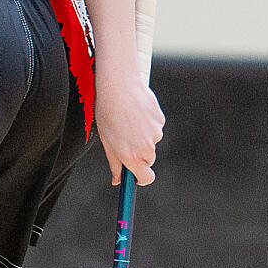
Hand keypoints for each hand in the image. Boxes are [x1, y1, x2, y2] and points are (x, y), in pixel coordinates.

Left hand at [95, 72, 162, 186]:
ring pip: (151, 142)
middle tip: (124, 139)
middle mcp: (146, 147)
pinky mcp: (160, 120)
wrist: (118, 86)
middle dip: (139, 154)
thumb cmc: (108, 114)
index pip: (146, 178)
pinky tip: (136, 112)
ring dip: (142, 136)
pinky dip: (148, 124)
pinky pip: (155, 127)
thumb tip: (118, 180)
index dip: (141, 178)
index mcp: (131, 155)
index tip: (135, 176)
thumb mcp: (107, 141)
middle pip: (148, 159)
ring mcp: (155, 133)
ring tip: (127, 121)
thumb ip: (115, 163)